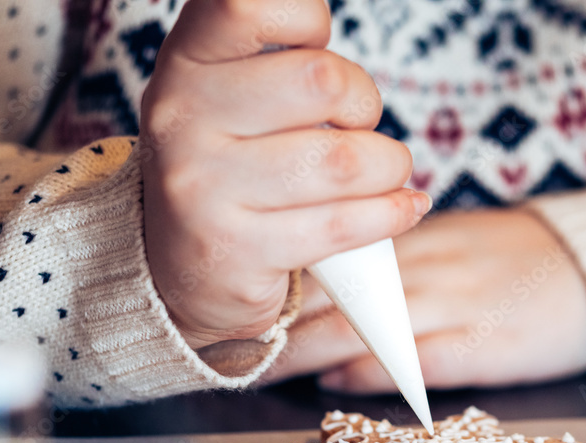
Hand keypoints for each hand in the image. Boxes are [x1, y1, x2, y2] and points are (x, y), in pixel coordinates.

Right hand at [139, 0, 430, 348]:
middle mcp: (182, 121)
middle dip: (364, 103)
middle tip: (358, 126)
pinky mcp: (237, 251)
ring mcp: (204, 190)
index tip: (317, 51)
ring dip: (388, 165)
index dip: (307, 20)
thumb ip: (271, 59)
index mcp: (184, 67)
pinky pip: (344, 223)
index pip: (249, 4)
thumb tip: (328, 24)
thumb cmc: (230, 171)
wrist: (183, 272)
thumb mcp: (227, 99)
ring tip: (386, 172)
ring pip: (343, 159)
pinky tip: (402, 207)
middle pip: (320, 80)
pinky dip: (392, 212)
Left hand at [258, 207, 585, 390]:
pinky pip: (412, 357)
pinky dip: (369, 369)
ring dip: (304, 349)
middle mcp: (426, 268)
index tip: (239, 299)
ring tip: (261, 368)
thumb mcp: (455, 242)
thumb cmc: (520, 261)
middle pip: (334, 294)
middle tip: (226, 342)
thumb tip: (333, 288)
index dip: (281, 281)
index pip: (333, 258)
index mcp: (417, 240)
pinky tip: (335, 380)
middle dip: (276, 321)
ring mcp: (453, 306)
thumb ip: (396, 261)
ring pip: (360, 325)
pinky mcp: (481, 344)